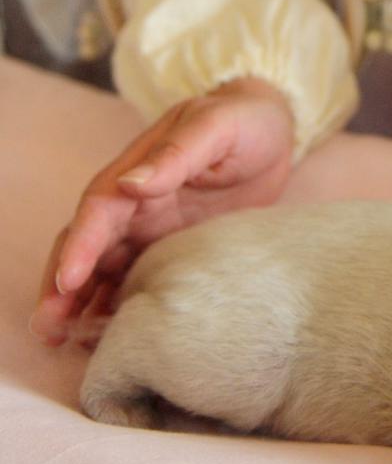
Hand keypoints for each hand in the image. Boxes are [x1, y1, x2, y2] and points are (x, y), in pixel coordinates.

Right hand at [30, 77, 295, 345]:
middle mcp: (135, 206)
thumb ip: (176, 155)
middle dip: (62, 287)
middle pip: (88, 249)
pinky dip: (118, 305)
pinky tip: (107, 336)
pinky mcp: (174, 249)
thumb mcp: (213, 127)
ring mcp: (152, 230)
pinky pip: (137, 279)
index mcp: (137, 174)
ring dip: (80, 303)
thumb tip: (132, 184)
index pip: (98, 214)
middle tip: (47, 327)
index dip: (80, 248)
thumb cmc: (240, 121)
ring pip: (105, 270)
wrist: (271, 131)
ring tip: (60, 341)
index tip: (66, 282)